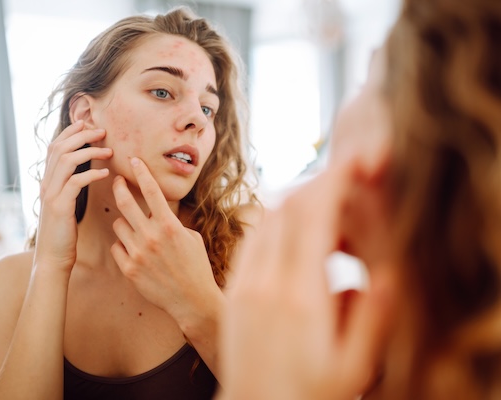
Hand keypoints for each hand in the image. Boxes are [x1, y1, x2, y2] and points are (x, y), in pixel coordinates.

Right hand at [35, 120, 112, 271]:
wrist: (52, 259)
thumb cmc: (63, 234)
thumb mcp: (63, 206)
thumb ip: (67, 187)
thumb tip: (78, 173)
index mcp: (47, 182)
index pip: (54, 147)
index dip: (69, 132)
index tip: (86, 123)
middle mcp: (46, 184)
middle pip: (59, 148)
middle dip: (81, 135)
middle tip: (101, 130)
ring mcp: (51, 194)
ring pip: (66, 160)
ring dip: (89, 151)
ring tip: (108, 150)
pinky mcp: (59, 207)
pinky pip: (76, 182)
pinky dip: (92, 174)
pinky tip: (106, 173)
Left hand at [110, 157, 219, 323]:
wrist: (192, 300)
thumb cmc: (195, 266)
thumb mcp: (190, 238)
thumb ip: (171, 222)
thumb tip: (158, 209)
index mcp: (170, 225)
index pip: (152, 191)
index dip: (142, 172)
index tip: (134, 160)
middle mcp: (151, 237)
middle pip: (125, 203)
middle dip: (119, 187)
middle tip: (117, 181)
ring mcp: (138, 254)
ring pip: (118, 225)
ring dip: (124, 223)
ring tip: (134, 230)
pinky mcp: (129, 270)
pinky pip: (116, 247)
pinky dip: (122, 246)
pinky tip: (133, 252)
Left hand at [219, 165, 393, 399]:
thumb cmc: (309, 394)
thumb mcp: (353, 365)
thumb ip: (371, 317)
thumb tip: (387, 273)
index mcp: (301, 298)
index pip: (313, 219)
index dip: (332, 183)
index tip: (350, 162)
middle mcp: (266, 283)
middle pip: (286, 209)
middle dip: (316, 186)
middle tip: (342, 182)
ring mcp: (244, 285)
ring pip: (264, 220)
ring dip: (294, 203)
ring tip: (323, 212)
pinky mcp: (232, 291)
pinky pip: (250, 240)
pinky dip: (273, 223)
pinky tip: (293, 234)